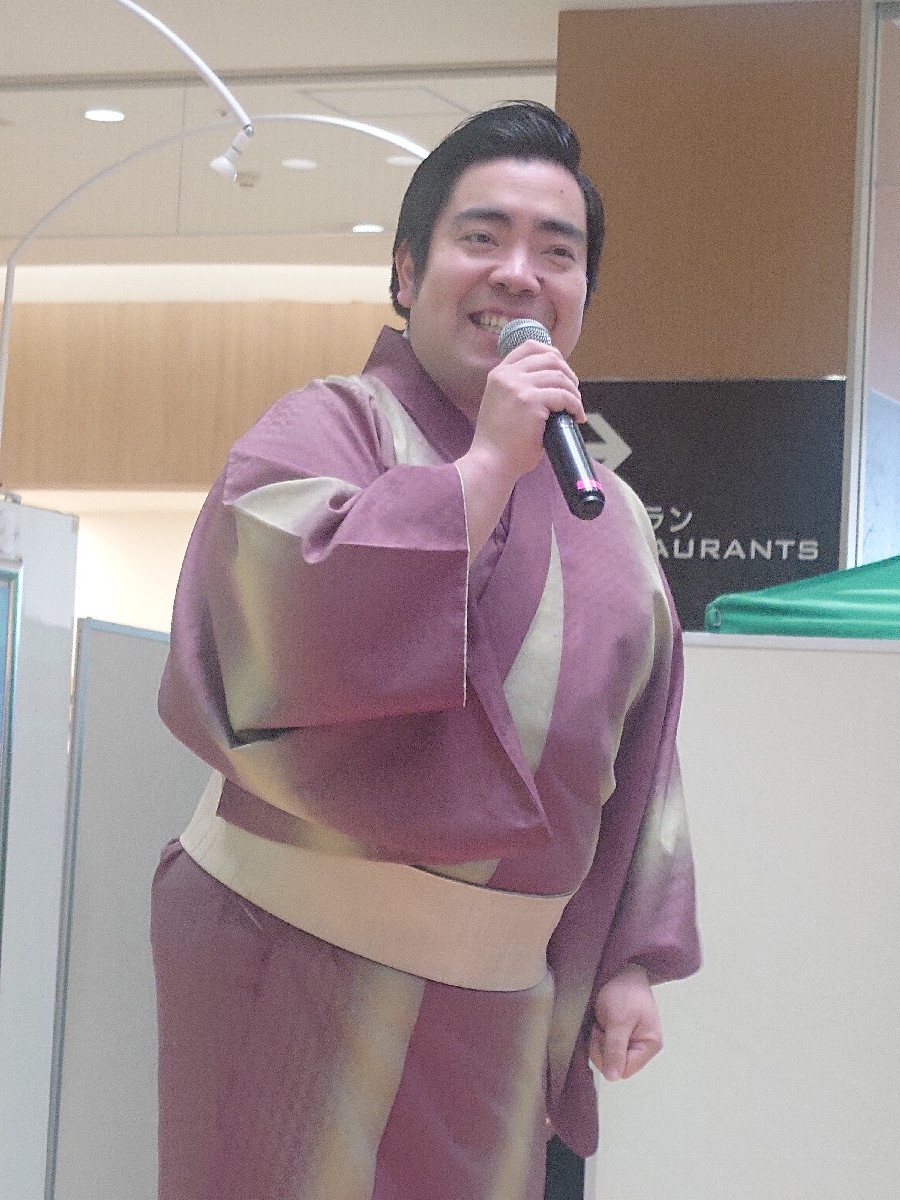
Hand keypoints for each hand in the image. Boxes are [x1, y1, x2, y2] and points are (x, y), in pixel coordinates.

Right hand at [455, 339, 584, 556]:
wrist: (491, 464)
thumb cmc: (500, 444)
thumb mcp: (502, 406)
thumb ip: (520, 390)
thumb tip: (554, 384)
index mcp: (498, 375)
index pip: (529, 347)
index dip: (552, 354)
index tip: (563, 371)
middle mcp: (506, 376)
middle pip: (550, 357)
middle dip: (568, 373)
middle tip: (574, 393)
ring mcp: (518, 387)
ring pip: (560, 377)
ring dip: (574, 392)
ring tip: (575, 408)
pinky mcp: (531, 402)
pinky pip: (564, 396)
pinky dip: (575, 406)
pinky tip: (576, 417)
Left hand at [588, 963, 661, 1081]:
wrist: (619, 967)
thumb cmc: (623, 991)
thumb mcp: (618, 1020)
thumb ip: (615, 1049)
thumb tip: (613, 1078)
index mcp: (650, 1045)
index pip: (625, 1070)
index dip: (608, 1056)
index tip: (603, 1034)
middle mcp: (642, 1047)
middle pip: (616, 1066)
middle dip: (602, 1049)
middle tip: (600, 1027)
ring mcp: (631, 1042)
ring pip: (608, 1059)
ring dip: (598, 1043)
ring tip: (600, 1023)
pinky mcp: (620, 1037)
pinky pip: (605, 1048)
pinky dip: (598, 1038)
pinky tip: (599, 1025)